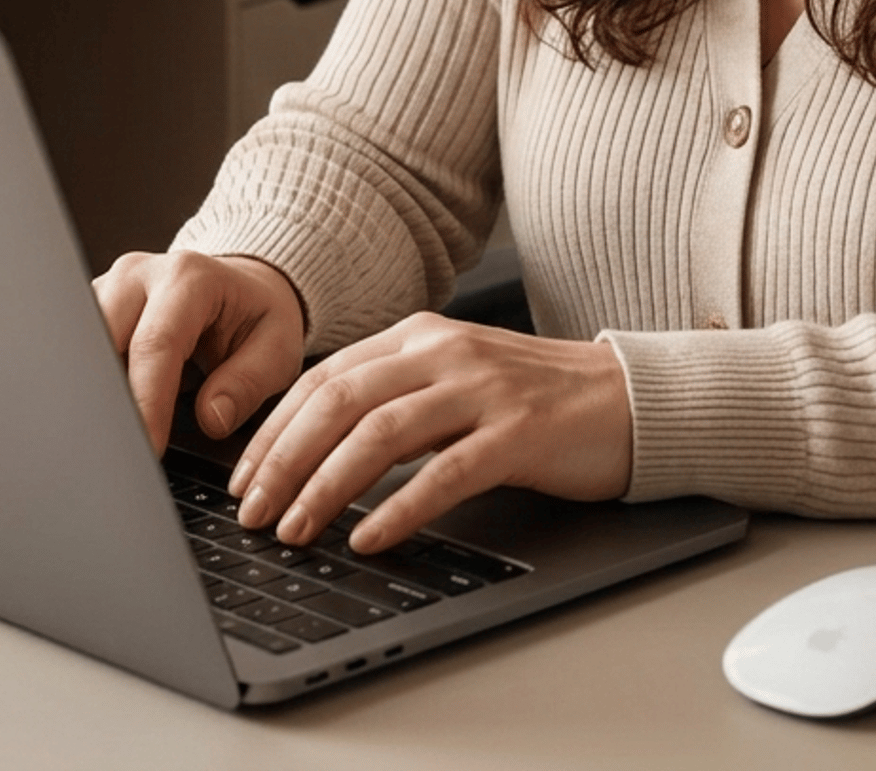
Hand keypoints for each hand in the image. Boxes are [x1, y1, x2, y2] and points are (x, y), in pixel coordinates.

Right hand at [93, 250, 305, 451]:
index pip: (155, 345)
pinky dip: (89, 384)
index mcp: (189, 278)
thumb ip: (247, 383)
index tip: (149, 447)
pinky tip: (106, 414)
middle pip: (102, 341)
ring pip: (80, 345)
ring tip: (112, 436)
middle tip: (124, 449)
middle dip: (110, 400)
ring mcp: (110, 288)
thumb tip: (211, 418)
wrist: (244, 287)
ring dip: (94, 392)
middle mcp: (139, 275)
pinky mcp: (93, 307)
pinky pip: (78, 349)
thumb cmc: (258, 316)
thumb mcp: (278, 348)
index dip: (148, 402)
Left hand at [227, 312, 632, 552]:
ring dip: (326, 487)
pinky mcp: (520, 433)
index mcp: (421, 337)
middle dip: (284, 462)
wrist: (633, 397)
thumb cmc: (540, 399)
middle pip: (339, 402)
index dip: (273, 429)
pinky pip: (445, 473)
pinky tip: (369, 538)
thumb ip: (395, 399)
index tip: (242, 478)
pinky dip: (398, 508)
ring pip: (380, 434)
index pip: (324, 377)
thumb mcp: (456, 381)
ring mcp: (484, 390)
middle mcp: (446, 353)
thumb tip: (315, 448)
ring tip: (295, 530)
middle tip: (252, 513)